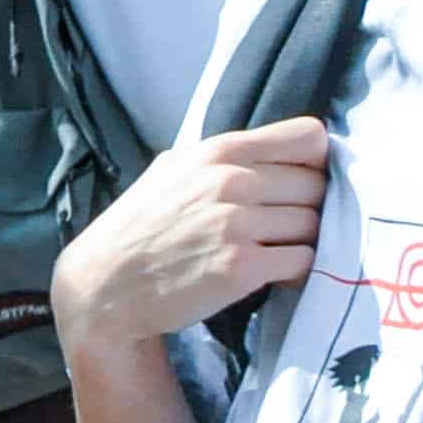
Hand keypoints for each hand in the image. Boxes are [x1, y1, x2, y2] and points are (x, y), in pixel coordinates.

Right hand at [54, 120, 332, 349]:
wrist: (105, 286)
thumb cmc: (138, 229)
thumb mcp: (171, 171)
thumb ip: (221, 159)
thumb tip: (276, 153)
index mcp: (217, 151)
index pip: (308, 137)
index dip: (314, 161)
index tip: (300, 180)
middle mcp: (230, 181)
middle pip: (316, 185)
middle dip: (309, 206)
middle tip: (285, 225)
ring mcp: (237, 225)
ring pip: (314, 224)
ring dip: (303, 240)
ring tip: (276, 249)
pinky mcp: (242, 267)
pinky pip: (304, 260)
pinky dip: (297, 268)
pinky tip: (274, 272)